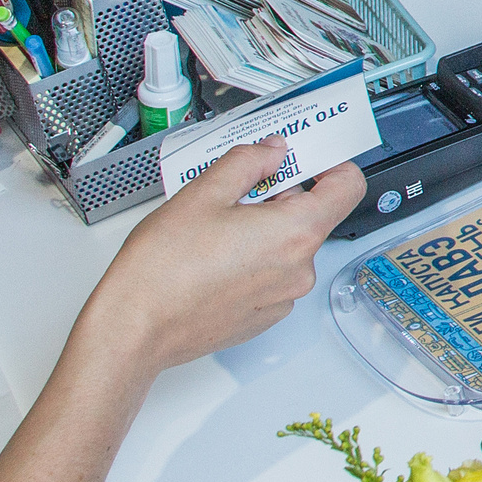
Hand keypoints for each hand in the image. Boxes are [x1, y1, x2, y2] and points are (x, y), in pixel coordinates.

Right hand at [77, 140, 363, 380]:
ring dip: (265, 231)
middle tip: (238, 193)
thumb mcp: (202, 194)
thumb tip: (272, 151)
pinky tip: (215, 259)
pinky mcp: (263, 316)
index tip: (306, 160)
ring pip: (289, 247)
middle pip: (313, 216)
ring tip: (217, 230)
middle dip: (281, 198)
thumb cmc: (161, 270)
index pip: (349, 186)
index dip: (331, 166)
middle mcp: (299, 269)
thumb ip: (248, 162)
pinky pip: (273, 275)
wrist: (132, 329)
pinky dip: (254, 261)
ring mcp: (283, 297)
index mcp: (295, 233)